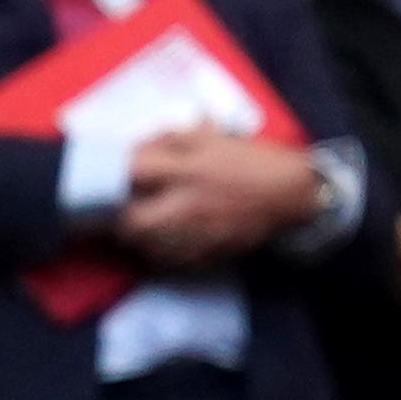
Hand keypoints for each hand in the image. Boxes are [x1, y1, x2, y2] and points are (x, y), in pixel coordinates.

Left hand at [117, 129, 322, 267]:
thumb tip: (137, 145)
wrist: (290, 196)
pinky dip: (156, 253)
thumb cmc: (252, 162)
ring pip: (145, 246)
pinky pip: (166, 261)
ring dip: (135, 238)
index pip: (133, 175)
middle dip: (118, 218)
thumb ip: (172, 138)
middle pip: (131, 222)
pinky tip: (161, 241)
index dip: (113, 177)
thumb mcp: (214, 138)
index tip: (110, 178)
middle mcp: (185, 206)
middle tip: (120, 210)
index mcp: (186, 171)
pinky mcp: (202, 256)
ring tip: (139, 226)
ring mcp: (192, 235)